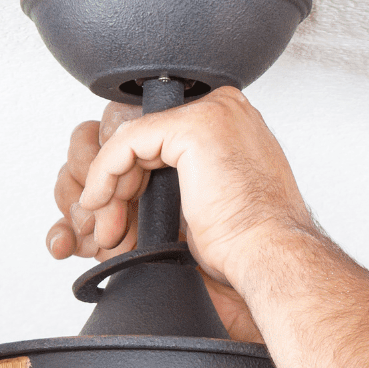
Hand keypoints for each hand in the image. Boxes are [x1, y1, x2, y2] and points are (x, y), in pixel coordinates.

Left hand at [47, 89, 318, 340]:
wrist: (269, 257)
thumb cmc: (249, 243)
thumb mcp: (208, 199)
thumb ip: (183, 179)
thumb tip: (140, 186)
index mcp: (233, 125)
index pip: (164, 139)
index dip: (137, 178)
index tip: (122, 216)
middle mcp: (226, 110)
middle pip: (147, 138)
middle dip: (121, 185)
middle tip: (109, 227)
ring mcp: (212, 113)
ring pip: (133, 140)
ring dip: (110, 186)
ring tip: (106, 227)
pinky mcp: (191, 127)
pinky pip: (127, 142)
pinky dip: (105, 174)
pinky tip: (99, 202)